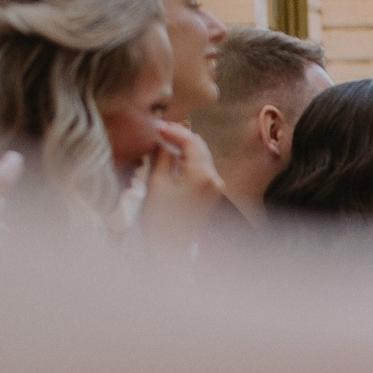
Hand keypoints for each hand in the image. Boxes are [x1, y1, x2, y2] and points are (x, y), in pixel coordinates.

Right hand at [140, 123, 222, 241]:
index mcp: (202, 174)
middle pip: (199, 146)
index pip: (191, 140)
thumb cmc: (161, 217)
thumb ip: (162, 155)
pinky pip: (201, 168)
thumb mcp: (157, 181)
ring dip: (184, 147)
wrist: (171, 247)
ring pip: (201, 155)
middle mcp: (214, 178)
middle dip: (180, 136)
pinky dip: (188, 159)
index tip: (156, 125)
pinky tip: (172, 157)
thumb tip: (161, 138)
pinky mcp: (211, 193)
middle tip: (158, 131)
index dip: (173, 130)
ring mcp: (216, 186)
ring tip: (162, 141)